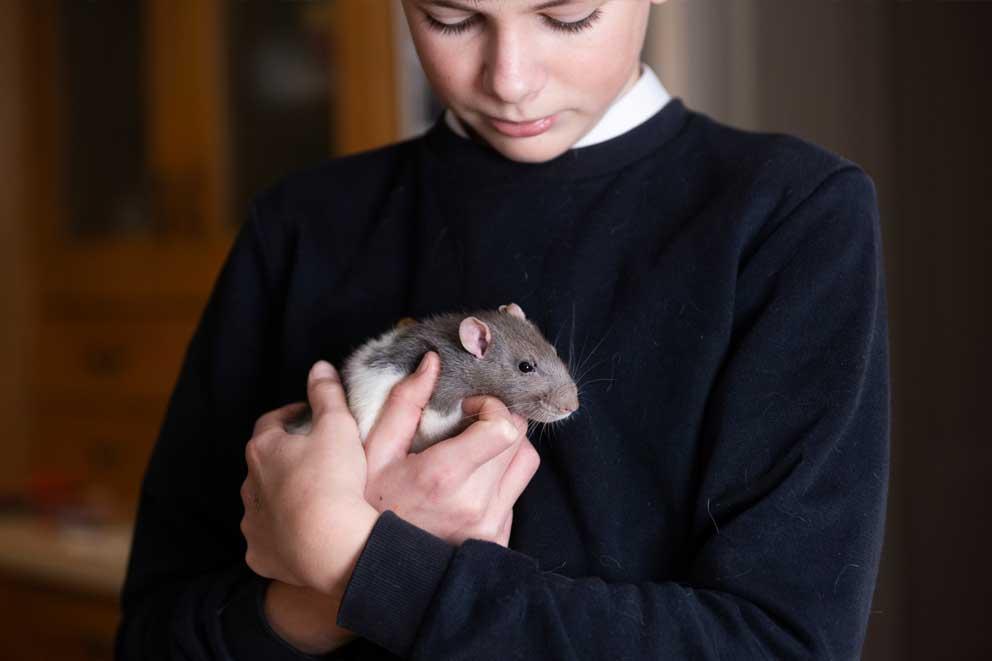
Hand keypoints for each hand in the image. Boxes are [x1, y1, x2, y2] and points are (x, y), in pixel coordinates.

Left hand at [240, 361, 377, 599]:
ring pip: (262, 504)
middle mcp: (249, 485)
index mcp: (263, 450)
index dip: (289, 416)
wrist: (329, 544)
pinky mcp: (260, 554)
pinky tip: (301, 536)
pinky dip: (281, 536)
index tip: (307, 415)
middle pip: (263, 464)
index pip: (270, 423)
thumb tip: (318, 367)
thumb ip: (327, 394)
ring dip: (281, 498)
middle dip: (284, 459)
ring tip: (310, 500)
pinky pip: (267, 540)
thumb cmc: (333, 480)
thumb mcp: (338, 425)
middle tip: (313, 459)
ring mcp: (252, 523)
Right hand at [363, 351, 540, 545]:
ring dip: (506, 448)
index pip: (504, 428)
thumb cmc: (370, 503)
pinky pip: (516, 495)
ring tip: (473, 451)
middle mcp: (475, 504)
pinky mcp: (497, 542)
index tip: (468, 407)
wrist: (373, 565)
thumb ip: (404, 403)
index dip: (492, 407)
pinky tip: (471, 483)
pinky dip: (501, 480)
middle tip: (469, 424)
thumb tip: (432, 362)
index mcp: (444, 476)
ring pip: (525, 465)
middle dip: (498, 421)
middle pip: (518, 440)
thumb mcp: (374, 451)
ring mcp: (489, 527)